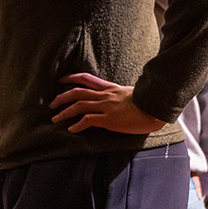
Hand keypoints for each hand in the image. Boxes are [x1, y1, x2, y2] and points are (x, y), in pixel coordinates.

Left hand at [50, 74, 164, 133]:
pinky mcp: (108, 119)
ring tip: (55, 119)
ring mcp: (105, 107)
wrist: (156, 108)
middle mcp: (105, 95)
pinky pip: (87, 121)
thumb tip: (119, 98)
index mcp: (110, 88)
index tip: (62, 81)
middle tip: (52, 104)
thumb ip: (121, 95)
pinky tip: (71, 130)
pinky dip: (77, 125)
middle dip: (61, 97)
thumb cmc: (148, 102)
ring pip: (78, 106)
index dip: (72, 78)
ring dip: (64, 112)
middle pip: (77, 92)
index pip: (86, 79)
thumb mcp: (131, 93)